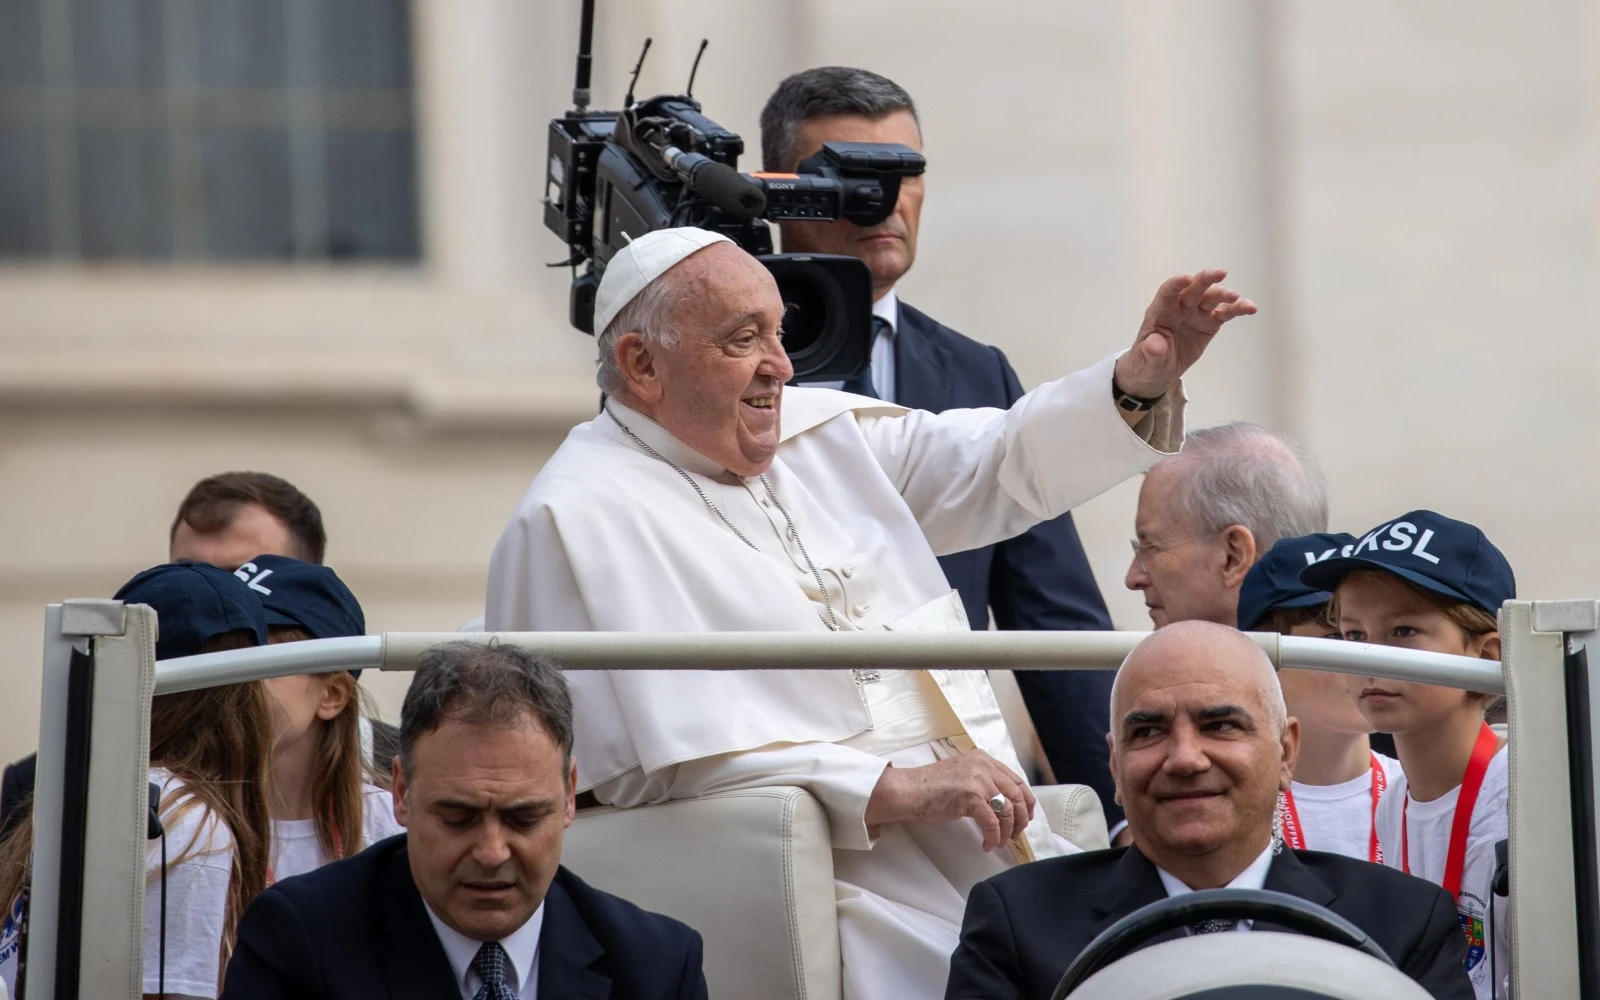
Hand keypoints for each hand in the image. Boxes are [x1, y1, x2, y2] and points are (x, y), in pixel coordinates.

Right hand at [865, 750, 1035, 851]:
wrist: (910, 790)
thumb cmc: (931, 787)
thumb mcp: (963, 775)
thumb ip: (983, 782)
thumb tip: (1002, 805)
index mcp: (983, 759)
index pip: (1016, 780)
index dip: (1025, 802)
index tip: (1025, 816)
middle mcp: (984, 766)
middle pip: (1016, 795)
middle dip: (1019, 819)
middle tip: (1015, 833)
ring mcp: (978, 780)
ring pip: (1007, 810)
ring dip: (1006, 831)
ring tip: (999, 841)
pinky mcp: (971, 796)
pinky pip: (992, 822)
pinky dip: (993, 836)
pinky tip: (987, 843)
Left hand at [1114, 269, 1256, 399]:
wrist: (1158, 370)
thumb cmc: (1147, 362)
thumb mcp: (1146, 362)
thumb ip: (1151, 351)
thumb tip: (1155, 343)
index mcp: (1159, 312)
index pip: (1167, 293)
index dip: (1175, 285)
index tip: (1186, 278)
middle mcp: (1179, 308)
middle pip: (1193, 289)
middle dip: (1206, 279)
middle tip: (1220, 273)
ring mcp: (1195, 313)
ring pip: (1211, 298)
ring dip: (1224, 295)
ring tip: (1237, 298)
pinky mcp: (1209, 323)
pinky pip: (1225, 313)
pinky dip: (1237, 309)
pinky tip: (1250, 308)